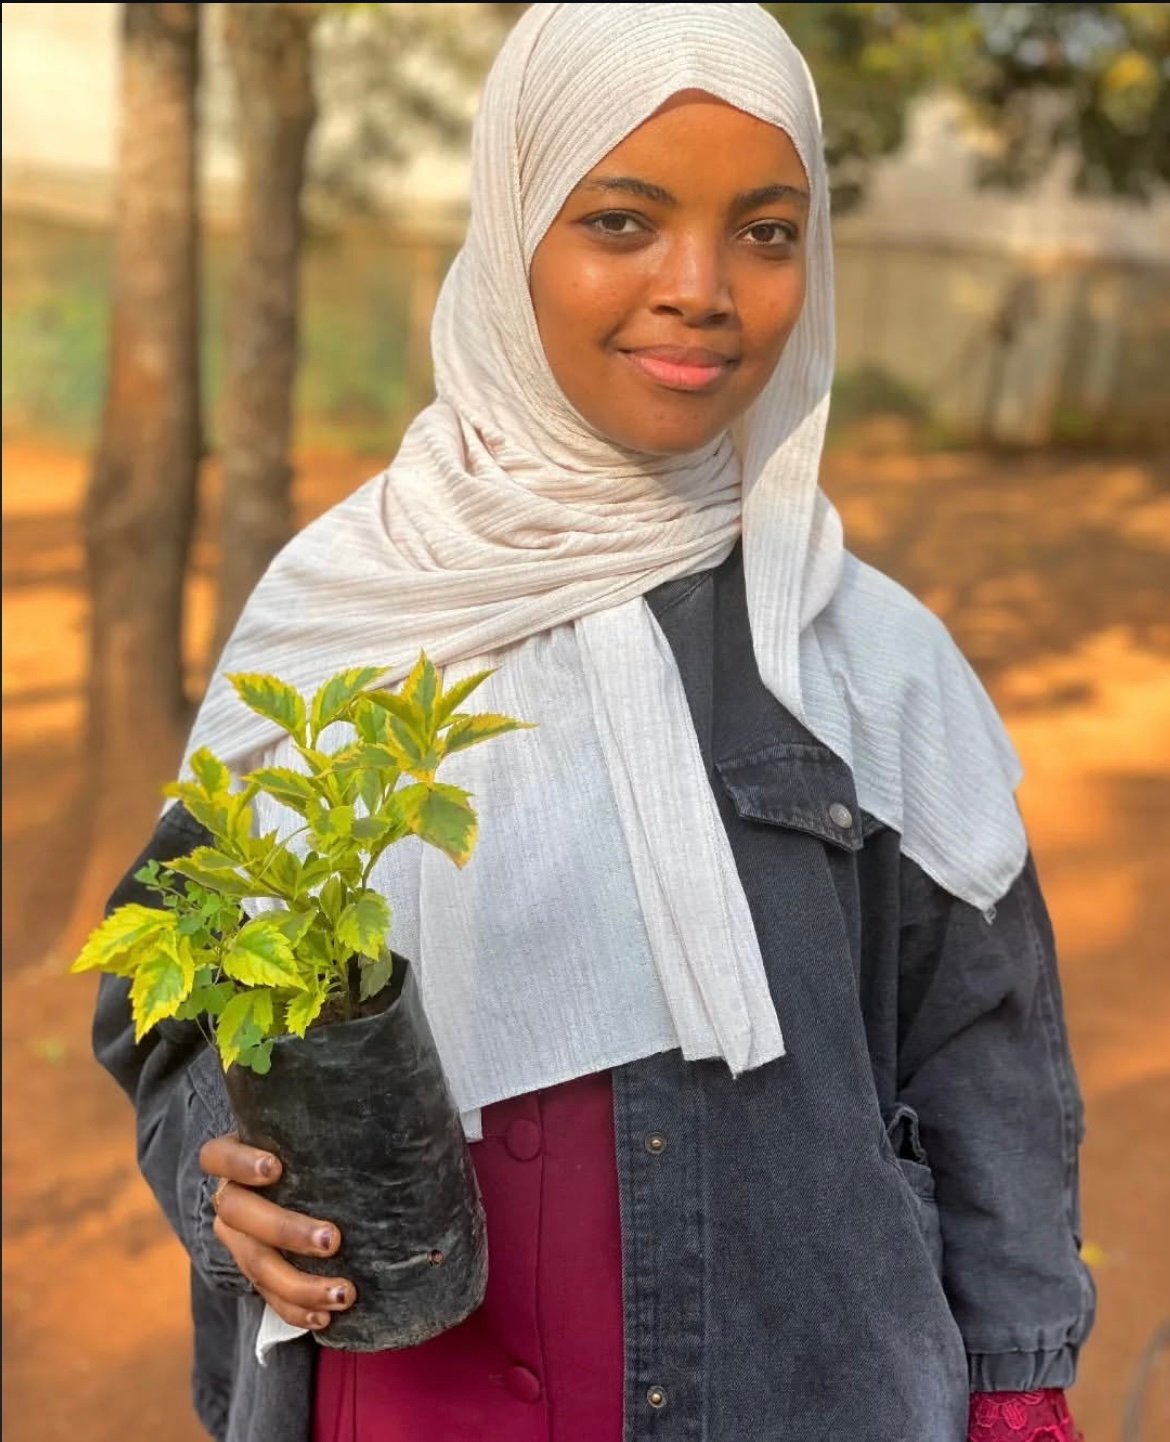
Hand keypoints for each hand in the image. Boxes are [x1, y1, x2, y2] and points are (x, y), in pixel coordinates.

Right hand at [199, 1133, 354, 1330]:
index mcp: (235, 1156)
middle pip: (239, 1215)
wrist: (297, 1177)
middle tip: (333, 1240)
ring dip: (298, 1284)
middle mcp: (230, 1198)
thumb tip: (404, 1110)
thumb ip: (340, 1122)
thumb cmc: (315, 1144)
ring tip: (342, 1293)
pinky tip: (325, 1318)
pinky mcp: (255, 1270)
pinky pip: (267, 1297)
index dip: (239, 1163)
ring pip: (255, 1264)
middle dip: (285, 1230)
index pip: (217, 1156)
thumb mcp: (316, 1129)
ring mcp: (238, 1239)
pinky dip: (296, 1310)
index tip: (275, 1168)